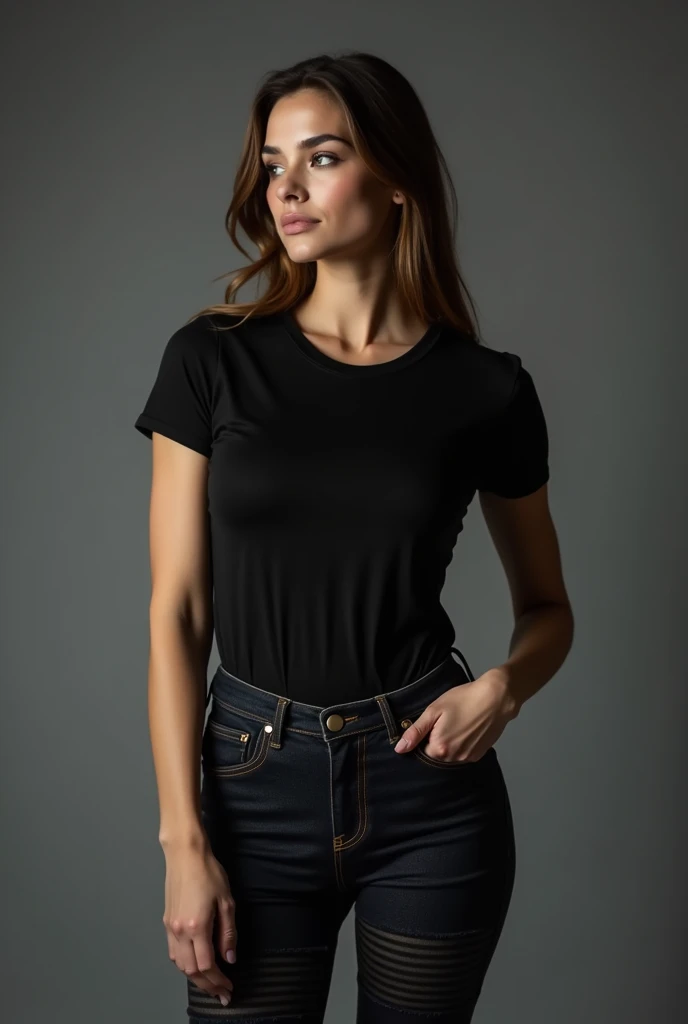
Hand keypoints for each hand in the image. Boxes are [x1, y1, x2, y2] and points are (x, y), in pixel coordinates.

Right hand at [162, 843, 236, 1006]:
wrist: (185, 855)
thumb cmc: (208, 872)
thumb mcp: (226, 901)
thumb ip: (228, 933)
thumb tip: (230, 958)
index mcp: (197, 927)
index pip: (207, 965)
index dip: (218, 981)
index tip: (228, 988)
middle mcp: (180, 931)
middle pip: (192, 971)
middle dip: (207, 986)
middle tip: (221, 993)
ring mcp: (171, 927)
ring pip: (180, 965)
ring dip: (195, 978)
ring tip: (210, 982)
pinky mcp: (167, 922)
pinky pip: (173, 952)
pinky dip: (183, 964)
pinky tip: (194, 964)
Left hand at [393, 670, 518, 762]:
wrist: (496, 698)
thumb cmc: (463, 699)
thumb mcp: (434, 711)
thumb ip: (416, 732)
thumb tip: (399, 750)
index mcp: (440, 748)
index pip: (422, 751)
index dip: (425, 736)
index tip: (434, 723)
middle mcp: (454, 758)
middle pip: (437, 754)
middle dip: (437, 740)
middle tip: (447, 721)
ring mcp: (468, 758)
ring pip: (450, 755)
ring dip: (450, 744)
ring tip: (458, 723)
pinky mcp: (480, 755)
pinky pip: (463, 754)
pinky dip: (462, 745)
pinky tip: (467, 729)